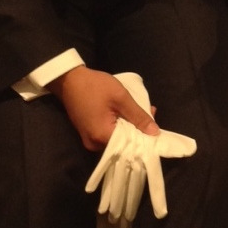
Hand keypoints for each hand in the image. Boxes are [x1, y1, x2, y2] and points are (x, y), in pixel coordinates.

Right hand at [84, 73, 196, 222]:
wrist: (69, 79)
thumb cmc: (95, 86)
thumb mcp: (120, 97)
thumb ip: (138, 116)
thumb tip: (155, 133)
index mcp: (101, 137)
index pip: (130, 147)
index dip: (145, 140)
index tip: (158, 130)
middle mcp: (94, 145)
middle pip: (124, 145)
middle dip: (140, 131)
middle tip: (152, 112)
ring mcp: (90, 140)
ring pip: (118, 140)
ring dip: (131, 128)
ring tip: (143, 110)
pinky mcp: (89, 134)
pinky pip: (109, 135)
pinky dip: (120, 127)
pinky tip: (128, 113)